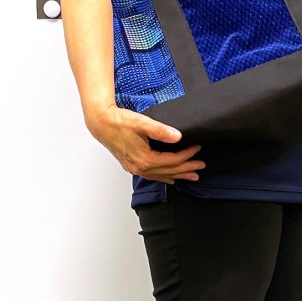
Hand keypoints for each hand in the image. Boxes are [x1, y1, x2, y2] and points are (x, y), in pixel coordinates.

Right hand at [85, 104, 204, 184]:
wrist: (101, 124)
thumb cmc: (119, 122)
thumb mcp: (141, 123)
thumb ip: (160, 130)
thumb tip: (178, 136)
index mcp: (145, 159)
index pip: (172, 160)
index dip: (187, 155)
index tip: (197, 149)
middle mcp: (140, 168)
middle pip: (169, 171)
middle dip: (186, 169)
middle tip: (201, 166)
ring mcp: (136, 169)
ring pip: (161, 175)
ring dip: (178, 175)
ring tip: (192, 176)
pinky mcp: (132, 166)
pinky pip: (152, 175)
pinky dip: (164, 177)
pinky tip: (171, 178)